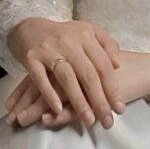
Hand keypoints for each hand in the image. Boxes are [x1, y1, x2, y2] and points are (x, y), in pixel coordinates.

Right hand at [5, 17, 121, 128]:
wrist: (30, 27)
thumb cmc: (64, 35)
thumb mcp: (88, 32)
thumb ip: (107, 44)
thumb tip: (117, 64)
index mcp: (85, 36)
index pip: (103, 65)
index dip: (112, 88)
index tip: (119, 109)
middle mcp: (69, 42)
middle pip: (88, 74)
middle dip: (99, 100)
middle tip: (107, 121)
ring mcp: (49, 50)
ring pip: (67, 78)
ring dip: (79, 101)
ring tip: (89, 120)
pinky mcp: (31, 57)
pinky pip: (40, 78)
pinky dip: (49, 94)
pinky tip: (58, 110)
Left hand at [5, 42, 149, 128]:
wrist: (141, 71)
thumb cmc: (115, 72)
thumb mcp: (92, 71)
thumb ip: (73, 76)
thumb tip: (50, 97)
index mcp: (68, 61)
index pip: (40, 77)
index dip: (24, 92)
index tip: (9, 107)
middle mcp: (72, 67)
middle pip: (43, 86)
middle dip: (25, 103)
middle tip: (10, 119)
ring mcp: (82, 79)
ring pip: (54, 95)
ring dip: (36, 108)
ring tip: (20, 121)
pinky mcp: (93, 92)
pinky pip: (74, 104)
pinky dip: (60, 112)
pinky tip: (48, 119)